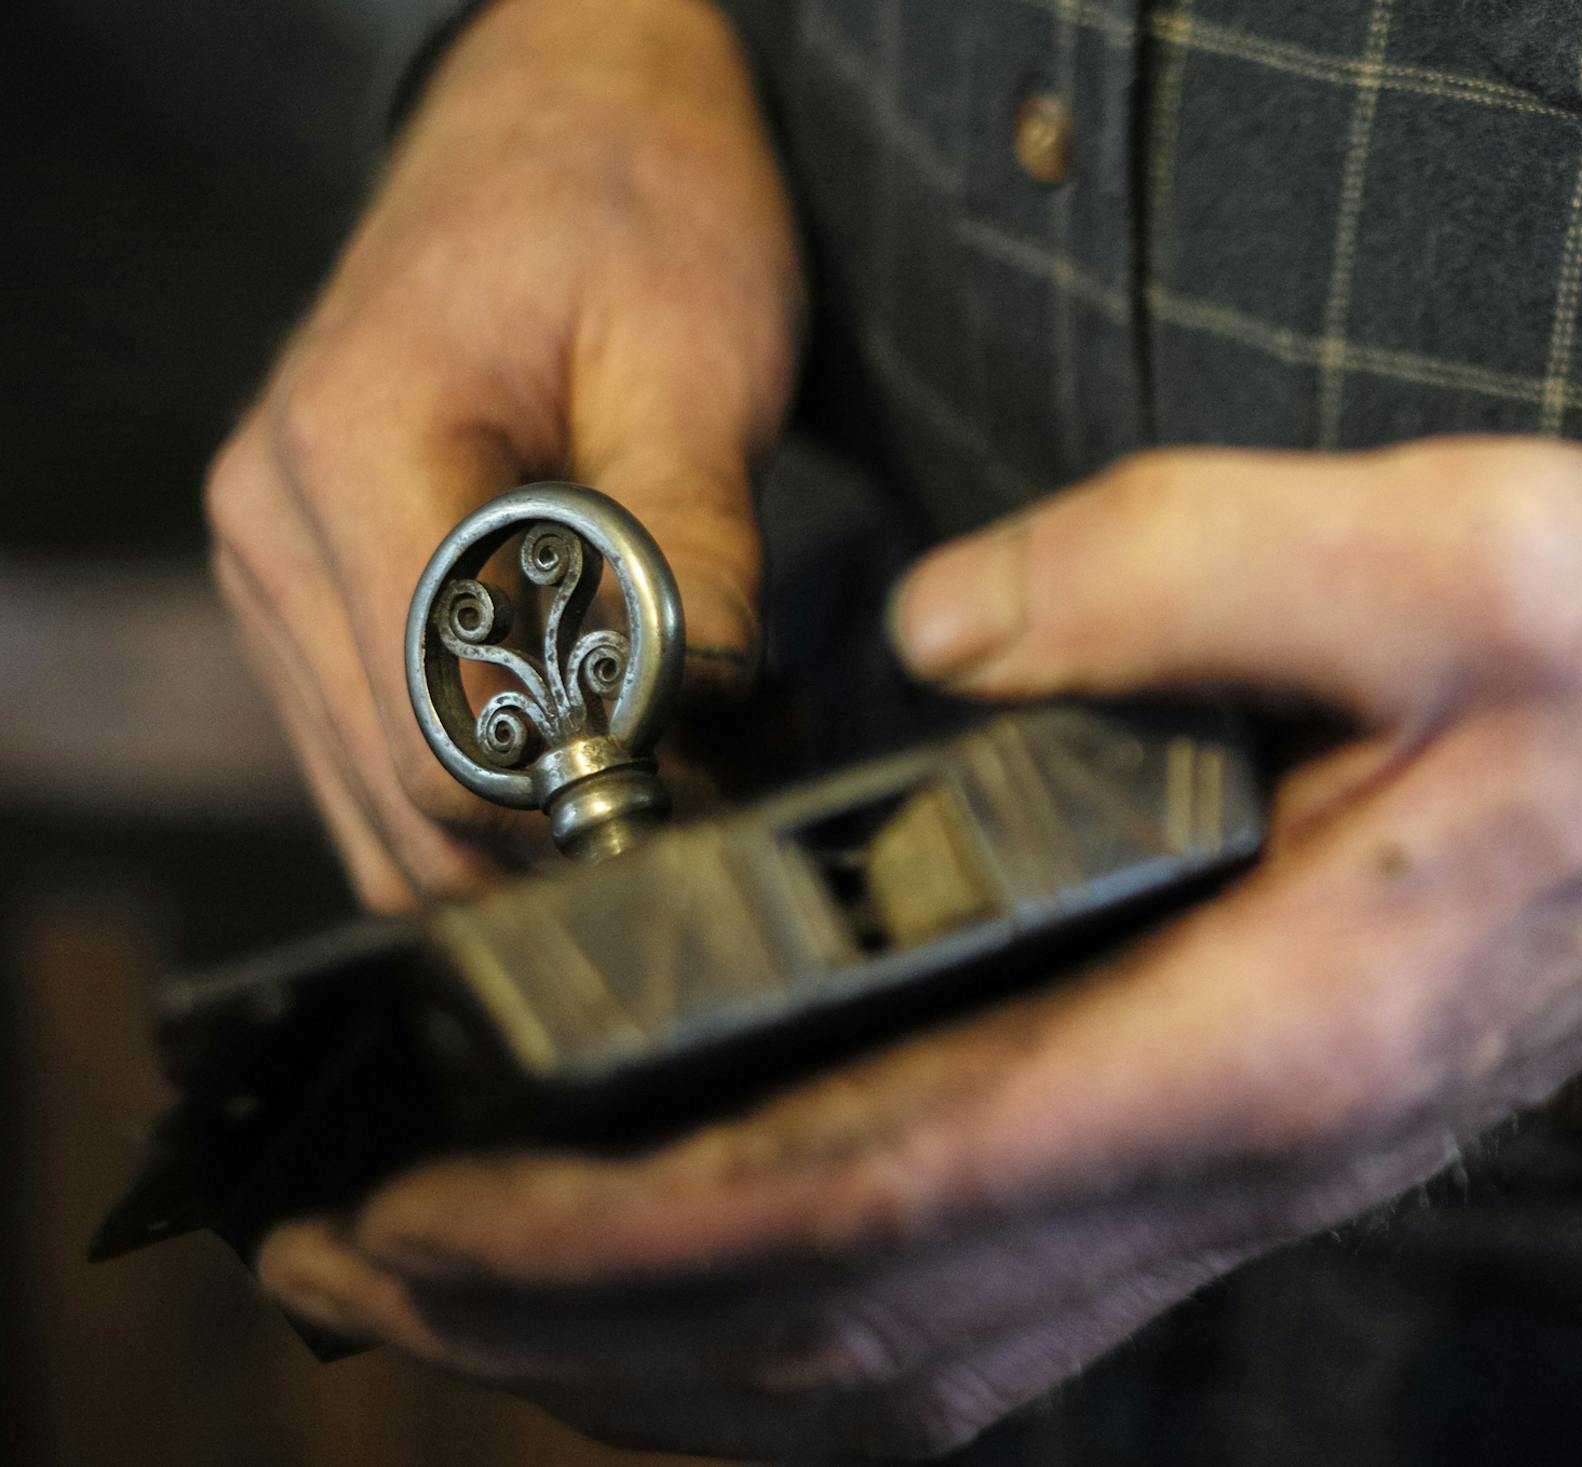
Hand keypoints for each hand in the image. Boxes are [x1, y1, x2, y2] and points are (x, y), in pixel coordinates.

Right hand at [208, 0, 803, 909]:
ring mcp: (278, 568)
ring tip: (679, 736)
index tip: (714, 762)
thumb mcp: (698, 364)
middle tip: (723, 763)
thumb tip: (683, 730)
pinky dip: (501, 778)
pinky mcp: (315, 592)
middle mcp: (274, 527)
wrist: (566, 120)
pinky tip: (608, 716)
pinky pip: (386, 756)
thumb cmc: (638, 210)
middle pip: (410, 804)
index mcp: (354, 453)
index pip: (445, 740)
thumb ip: (686, 548)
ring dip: (541, 812)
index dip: (588, 789)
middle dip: (575, 817)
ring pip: (389, 810)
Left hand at [256, 438, 1581, 1457]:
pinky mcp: (1227, 1149)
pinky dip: (801, 1321)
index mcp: (1272, 1039)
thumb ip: (1179, 566)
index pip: (891, 1192)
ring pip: (906, 1359)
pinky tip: (696, 1278)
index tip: (433, 1205)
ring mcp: (1233, 1186)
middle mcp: (1236, 1162)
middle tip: (356, 1264)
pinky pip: (978, 1304)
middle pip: (856, 1328)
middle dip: (581, 1324)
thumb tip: (940, 639)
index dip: (634, 1230)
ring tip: (467, 1292)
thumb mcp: (1451, 545)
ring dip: (670, 1352)